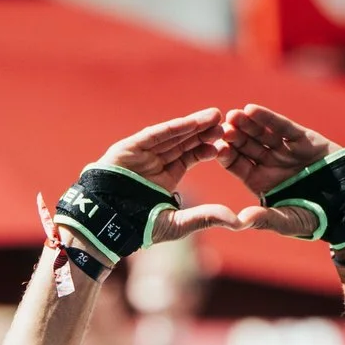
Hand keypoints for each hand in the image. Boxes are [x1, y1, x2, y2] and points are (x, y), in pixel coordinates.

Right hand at [71, 111, 241, 245]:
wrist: (107, 225)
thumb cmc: (138, 228)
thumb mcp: (178, 223)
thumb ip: (205, 218)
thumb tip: (237, 221)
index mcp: (166, 177)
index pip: (191, 157)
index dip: (208, 149)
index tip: (227, 144)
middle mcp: (155, 162)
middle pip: (184, 142)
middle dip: (204, 133)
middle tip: (226, 123)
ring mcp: (141, 153)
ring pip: (171, 136)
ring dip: (193, 126)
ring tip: (215, 116)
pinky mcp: (128, 148)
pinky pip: (154, 135)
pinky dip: (173, 128)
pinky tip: (191, 123)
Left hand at [212, 104, 344, 253]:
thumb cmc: (315, 216)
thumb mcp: (288, 220)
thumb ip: (266, 219)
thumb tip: (242, 221)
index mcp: (259, 181)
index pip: (237, 165)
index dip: (227, 156)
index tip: (216, 149)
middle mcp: (269, 162)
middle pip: (246, 145)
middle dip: (234, 136)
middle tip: (220, 127)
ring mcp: (284, 149)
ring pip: (261, 133)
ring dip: (247, 123)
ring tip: (235, 115)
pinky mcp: (301, 138)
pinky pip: (282, 126)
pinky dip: (268, 118)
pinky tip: (252, 110)